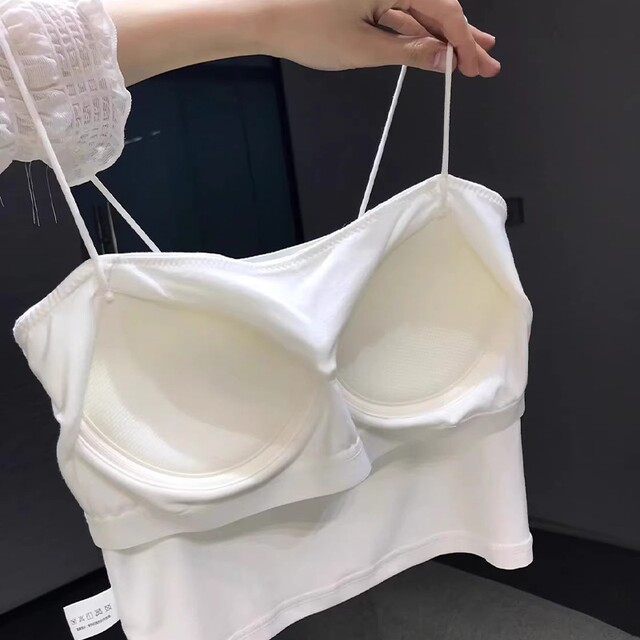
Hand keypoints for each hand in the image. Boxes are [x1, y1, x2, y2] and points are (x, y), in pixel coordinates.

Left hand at [107, 0, 498, 85]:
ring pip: (422, 13)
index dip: (465, 43)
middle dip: (461, 40)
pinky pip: (401, 15)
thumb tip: (443, 59)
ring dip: (443, 38)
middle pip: (438, 9)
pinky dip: (417, 34)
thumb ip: (410, 53)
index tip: (480, 67)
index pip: (444, 12)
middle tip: (484, 64)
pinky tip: (433, 49)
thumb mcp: (364, 48)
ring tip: (467, 58)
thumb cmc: (306, 29)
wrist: (265, 19)